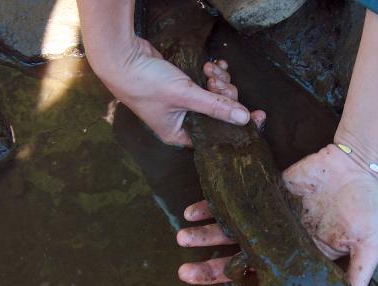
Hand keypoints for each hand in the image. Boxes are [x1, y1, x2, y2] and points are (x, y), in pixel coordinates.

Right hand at [91, 37, 250, 145]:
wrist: (120, 56)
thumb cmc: (145, 82)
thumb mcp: (185, 95)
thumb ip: (216, 106)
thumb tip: (245, 119)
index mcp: (180, 134)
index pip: (217, 136)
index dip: (237, 125)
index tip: (257, 114)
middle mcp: (182, 122)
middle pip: (218, 114)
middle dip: (224, 95)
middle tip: (217, 81)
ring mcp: (182, 104)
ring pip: (213, 97)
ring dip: (218, 82)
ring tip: (211, 70)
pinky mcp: (181, 86)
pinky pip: (206, 84)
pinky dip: (213, 75)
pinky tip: (214, 65)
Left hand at [177, 64, 377, 285]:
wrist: (360, 166)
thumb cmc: (367, 208)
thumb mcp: (370, 246)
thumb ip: (357, 275)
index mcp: (301, 261)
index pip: (273, 284)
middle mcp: (278, 244)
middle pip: (240, 262)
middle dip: (212, 270)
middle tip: (185, 275)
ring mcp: (267, 219)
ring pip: (231, 233)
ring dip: (205, 238)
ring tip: (182, 240)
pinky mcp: (263, 194)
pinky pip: (233, 203)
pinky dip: (212, 207)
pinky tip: (192, 211)